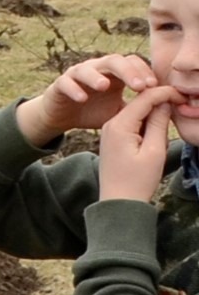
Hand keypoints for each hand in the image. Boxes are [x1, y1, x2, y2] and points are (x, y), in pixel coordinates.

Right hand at [19, 53, 156, 145]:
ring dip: (97, 76)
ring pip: (87, 68)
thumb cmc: (93, 111)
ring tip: (105, 86)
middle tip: (140, 86)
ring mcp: (76, 75)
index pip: (132, 63)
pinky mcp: (59, 84)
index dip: (144, 71)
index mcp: (114, 74)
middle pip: (113, 60)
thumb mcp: (120, 112)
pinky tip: (81, 98)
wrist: (63, 116)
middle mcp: (96, 69)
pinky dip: (74, 88)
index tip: (156, 87)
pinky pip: (65, 82)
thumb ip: (139, 108)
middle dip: (128, 72)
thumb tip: (165, 108)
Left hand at [97, 83, 180, 205]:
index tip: (183, 95)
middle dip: (159, 100)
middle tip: (180, 104)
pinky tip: (158, 131)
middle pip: (139, 102)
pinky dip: (146, 123)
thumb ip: (158, 123)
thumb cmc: (138, 180)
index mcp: (119, 124)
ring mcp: (110, 130)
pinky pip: (132, 123)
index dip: (165, 93)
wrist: (118, 202)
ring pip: (137, 112)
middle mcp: (111, 123)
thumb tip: (164, 102)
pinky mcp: (113, 138)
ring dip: (154, 113)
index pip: (144, 97)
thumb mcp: (154, 151)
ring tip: (170, 119)